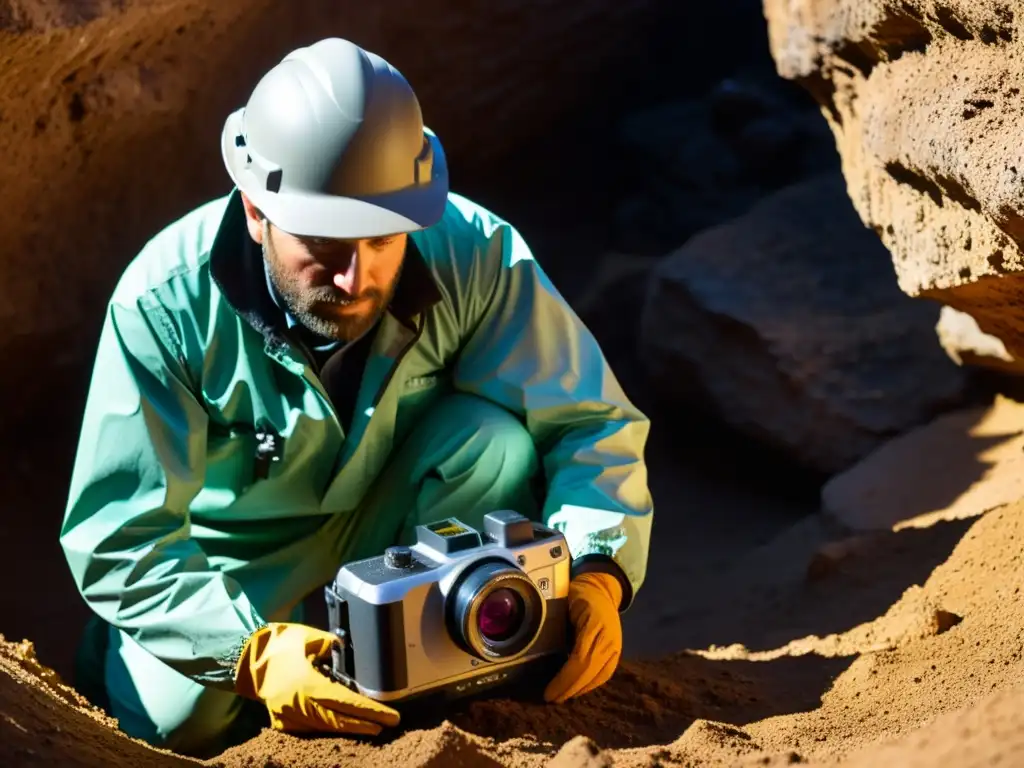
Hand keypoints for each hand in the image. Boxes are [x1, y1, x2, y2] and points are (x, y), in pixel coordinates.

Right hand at [234, 622, 399, 734]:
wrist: (246, 657)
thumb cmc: (279, 643)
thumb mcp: (309, 638)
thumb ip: (332, 645)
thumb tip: (349, 650)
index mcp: (307, 685)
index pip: (345, 701)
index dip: (368, 711)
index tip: (389, 716)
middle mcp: (299, 706)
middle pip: (338, 721)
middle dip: (364, 723)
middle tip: (387, 724)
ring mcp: (289, 716)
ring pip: (325, 727)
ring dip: (349, 727)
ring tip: (371, 726)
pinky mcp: (282, 721)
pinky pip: (311, 728)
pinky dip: (329, 727)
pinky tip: (345, 724)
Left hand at [543, 571, 622, 702]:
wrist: (600, 589)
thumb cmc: (575, 595)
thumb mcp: (562, 604)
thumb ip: (552, 625)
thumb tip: (534, 650)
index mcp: (596, 623)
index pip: (581, 659)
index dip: (565, 679)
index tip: (548, 692)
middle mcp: (610, 638)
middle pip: (590, 672)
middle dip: (569, 689)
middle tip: (549, 698)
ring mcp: (616, 647)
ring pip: (598, 677)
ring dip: (578, 690)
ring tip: (560, 696)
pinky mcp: (616, 653)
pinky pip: (603, 675)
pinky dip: (588, 684)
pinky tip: (574, 689)